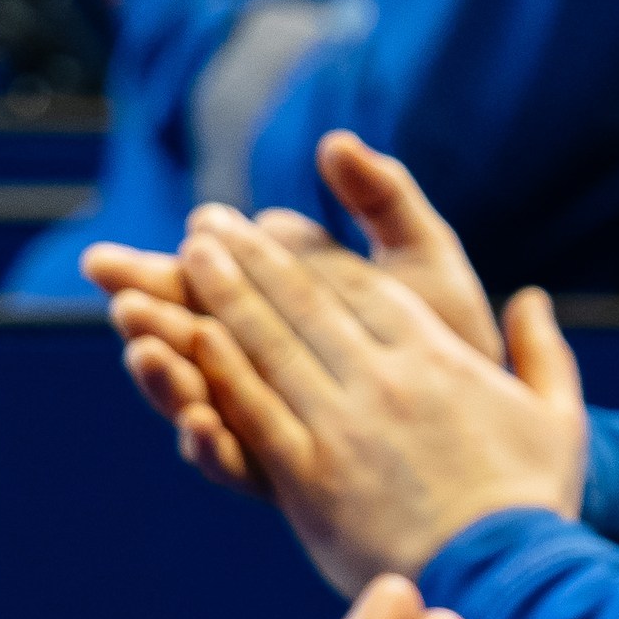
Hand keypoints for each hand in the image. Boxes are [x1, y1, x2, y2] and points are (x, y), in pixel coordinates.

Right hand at [83, 133, 505, 497]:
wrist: (503, 429)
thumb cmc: (460, 336)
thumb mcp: (426, 256)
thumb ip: (383, 199)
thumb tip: (334, 142)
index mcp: (289, 308)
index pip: (213, 280)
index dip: (176, 263)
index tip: (144, 244)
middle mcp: (271, 368)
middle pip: (190, 337)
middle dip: (149, 314)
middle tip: (115, 294)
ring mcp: (279, 423)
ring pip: (204, 399)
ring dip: (168, 376)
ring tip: (144, 351)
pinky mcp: (295, 477)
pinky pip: (242, 466)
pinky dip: (213, 447)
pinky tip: (201, 424)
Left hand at [106, 200, 585, 595]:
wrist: (506, 578)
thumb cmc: (536, 504)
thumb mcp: (557, 416)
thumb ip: (543, 352)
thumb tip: (532, 299)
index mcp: (439, 357)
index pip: (361, 287)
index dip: (309, 251)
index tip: (270, 224)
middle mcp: (386, 379)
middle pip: (305, 302)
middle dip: (252, 256)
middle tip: (207, 220)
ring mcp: (345, 427)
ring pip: (272, 345)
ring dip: (224, 295)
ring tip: (187, 256)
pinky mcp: (313, 479)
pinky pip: (257, 412)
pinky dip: (222, 370)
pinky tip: (190, 339)